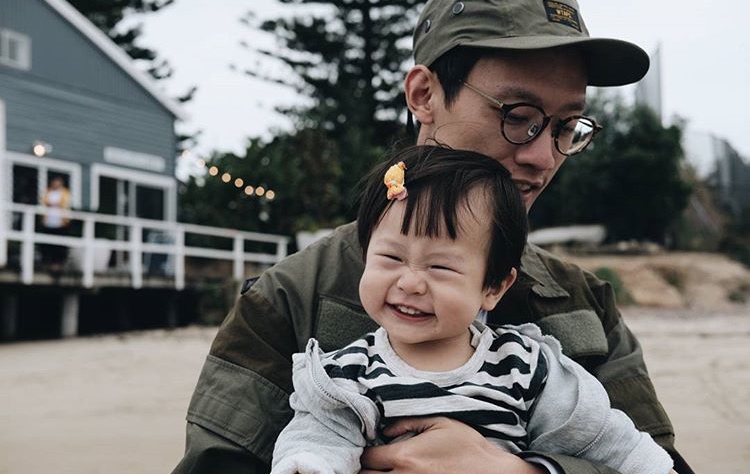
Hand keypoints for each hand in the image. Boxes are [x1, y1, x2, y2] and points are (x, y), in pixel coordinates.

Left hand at [359, 417, 543, 473]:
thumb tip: (386, 430)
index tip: (367, 448)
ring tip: (378, 470)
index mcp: (405, 457)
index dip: (363, 453)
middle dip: (363, 469)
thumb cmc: (467, 447)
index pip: (367, 458)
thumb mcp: (440, 422)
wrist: (491, 473)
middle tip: (368, 462)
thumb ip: (408, 422)